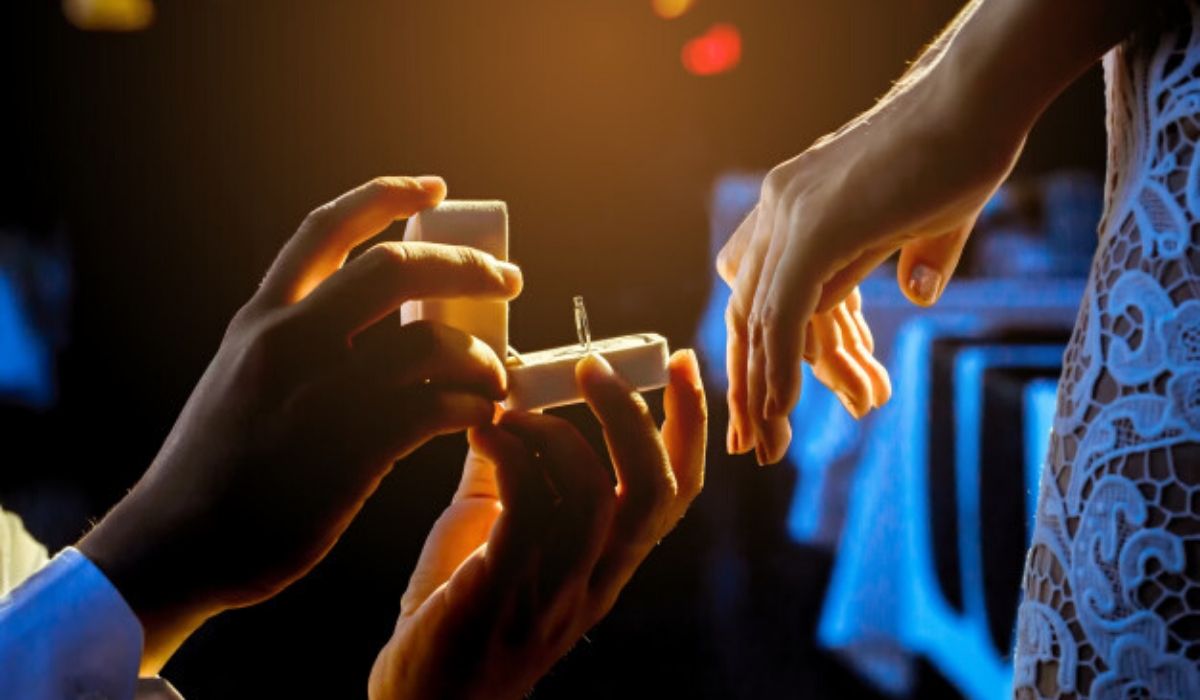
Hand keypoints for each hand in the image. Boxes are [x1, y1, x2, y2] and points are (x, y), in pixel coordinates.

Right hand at [78, 176, 523, 672]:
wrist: (179, 543)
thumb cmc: (218, 466)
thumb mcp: (242, 378)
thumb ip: (299, 343)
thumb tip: (384, 328)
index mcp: (262, 317)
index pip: (327, 229)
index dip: (386, 196)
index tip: (436, 186)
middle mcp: (288, 341)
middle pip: (398, 268)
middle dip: (467, 266)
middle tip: (507, 281)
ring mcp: (320, 393)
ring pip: (431, 341)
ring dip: (481, 355)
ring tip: (496, 376)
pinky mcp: (350, 449)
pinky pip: (437, 406)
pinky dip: (473, 404)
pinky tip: (480, 413)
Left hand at [369, 350, 705, 699]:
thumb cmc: (455, 622)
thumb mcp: (494, 543)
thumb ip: (507, 483)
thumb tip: (504, 414)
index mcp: (605, 566)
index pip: (673, 494)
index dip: (689, 426)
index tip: (679, 364)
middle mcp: (595, 580)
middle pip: (651, 489)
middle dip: (633, 416)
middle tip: (593, 366)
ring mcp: (554, 589)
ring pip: (592, 492)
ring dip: (553, 430)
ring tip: (508, 412)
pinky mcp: (505, 588)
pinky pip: (529, 504)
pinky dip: (512, 452)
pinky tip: (485, 435)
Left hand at [718, 65, 1023, 463]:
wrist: (979, 102)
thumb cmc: (967, 149)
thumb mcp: (931, 218)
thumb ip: (912, 256)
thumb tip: (915, 293)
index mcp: (796, 202)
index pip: (762, 290)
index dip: (762, 350)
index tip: (771, 404)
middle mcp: (780, 206)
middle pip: (747, 310)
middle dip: (749, 381)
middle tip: (757, 443)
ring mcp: (791, 213)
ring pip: (758, 319)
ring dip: (761, 389)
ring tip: (769, 447)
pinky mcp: (815, 227)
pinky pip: (782, 313)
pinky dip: (779, 366)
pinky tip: (782, 411)